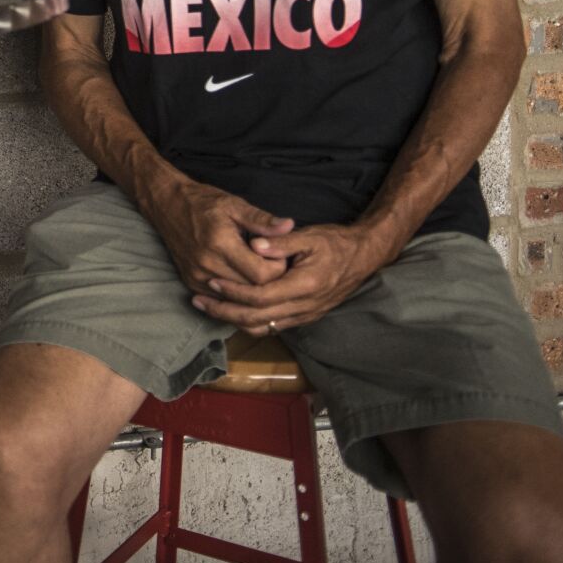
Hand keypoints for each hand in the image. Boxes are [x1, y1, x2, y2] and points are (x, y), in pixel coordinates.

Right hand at [144, 175, 294, 293]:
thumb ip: (262, 220)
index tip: (280, 255)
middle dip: (268, 280)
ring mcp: (197, 276)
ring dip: (252, 287)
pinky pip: (222, 299)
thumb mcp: (235, 204)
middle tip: (272, 262)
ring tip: (257, 268)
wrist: (167, 205)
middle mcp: (207, 264)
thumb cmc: (203, 202)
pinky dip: (235, 292)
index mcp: (221, 243)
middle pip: (252, 289)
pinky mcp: (191, 282)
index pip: (262, 274)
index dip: (278, 268)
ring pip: (237, 298)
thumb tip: (289, 226)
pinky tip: (240, 276)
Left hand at [189, 222, 391, 332]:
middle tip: (199, 300)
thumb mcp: (310, 235)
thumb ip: (280, 242)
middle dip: (224, 311)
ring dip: (233, 320)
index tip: (211, 282)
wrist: (364, 256)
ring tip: (209, 307)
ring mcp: (305, 315)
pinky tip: (234, 311)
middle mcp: (304, 307)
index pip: (260, 297)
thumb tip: (254, 245)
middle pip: (256, 319)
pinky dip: (250, 322)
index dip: (233, 292)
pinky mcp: (305, 317)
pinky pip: (273, 327)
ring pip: (263, 328)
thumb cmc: (336, 243)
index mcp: (304, 285)